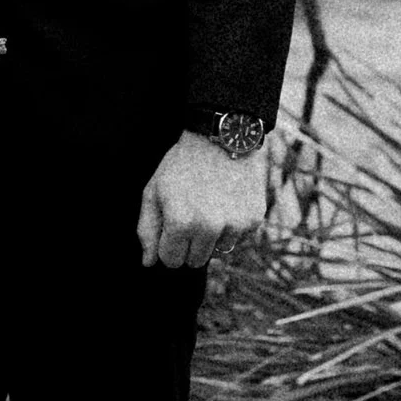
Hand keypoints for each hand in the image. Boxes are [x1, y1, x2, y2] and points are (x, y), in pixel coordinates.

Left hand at [137, 130, 267, 271]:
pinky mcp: (253, 220)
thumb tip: (148, 263)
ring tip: (210, 205)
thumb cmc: (181, 164)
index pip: (170, 261)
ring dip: (211, 237)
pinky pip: (237, 239)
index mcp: (180, 223)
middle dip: (189, 244)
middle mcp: (209, 228)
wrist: (221, 137)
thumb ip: (147, 229)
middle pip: (194, 261)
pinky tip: (227, 201)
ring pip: (218, 252)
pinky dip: (231, 227)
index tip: (171, 226)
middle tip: (190, 214)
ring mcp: (234, 225)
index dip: (168, 244)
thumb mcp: (154, 191)